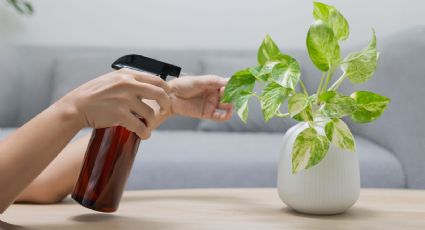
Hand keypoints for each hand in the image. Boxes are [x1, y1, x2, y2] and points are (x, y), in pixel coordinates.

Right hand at [56, 68, 170, 138]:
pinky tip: (143, 135)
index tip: (166, 97)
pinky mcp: (119, 114)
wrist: (76, 106)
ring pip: (150, 113)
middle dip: (166, 104)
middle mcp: (127, 84)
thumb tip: (148, 86)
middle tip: (164, 112)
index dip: (166, 90)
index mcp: (127, 75)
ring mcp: (124, 99)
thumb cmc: (94, 95)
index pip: (156, 79)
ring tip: (147, 127)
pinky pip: (140, 126)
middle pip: (159, 93)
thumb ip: (129, 81)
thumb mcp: (112, 80)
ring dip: (151, 122)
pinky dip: (144, 132)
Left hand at [168, 75, 232, 120]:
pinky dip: (227, 115)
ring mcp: (212, 104)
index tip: (240, 85)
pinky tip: (229, 112)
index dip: (234, 85)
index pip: (228, 84)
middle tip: (235, 94)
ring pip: (227, 105)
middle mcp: (214, 94)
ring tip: (230, 102)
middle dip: (234, 95)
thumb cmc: (182, 86)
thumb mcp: (198, 81)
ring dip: (231, 104)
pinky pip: (220, 116)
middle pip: (229, 95)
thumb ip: (213, 81)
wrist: (170, 97)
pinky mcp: (208, 113)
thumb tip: (227, 81)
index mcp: (213, 84)